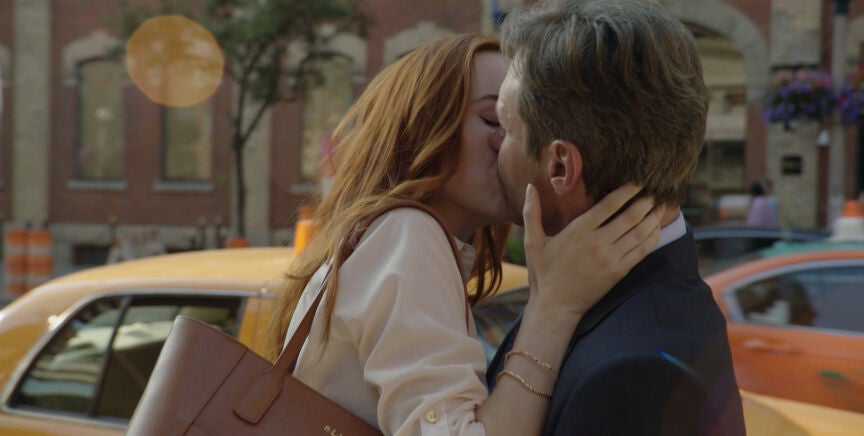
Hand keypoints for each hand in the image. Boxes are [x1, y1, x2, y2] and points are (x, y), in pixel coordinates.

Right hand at [522, 183, 663, 316]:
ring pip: (639, 233)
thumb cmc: (543, 273)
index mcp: (578, 230)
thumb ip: (532, 213)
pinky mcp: (618, 273)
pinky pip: (641, 252)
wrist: (555, 306)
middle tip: (656, 191)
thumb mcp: (532, 242)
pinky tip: (656, 228)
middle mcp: (597, 242)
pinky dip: (652, 238)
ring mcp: (610, 258)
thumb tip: (529, 187)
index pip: (609, 204)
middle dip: (646, 201)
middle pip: (630, 216)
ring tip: (661, 206)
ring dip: (653, 217)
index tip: (639, 181)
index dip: (628, 191)